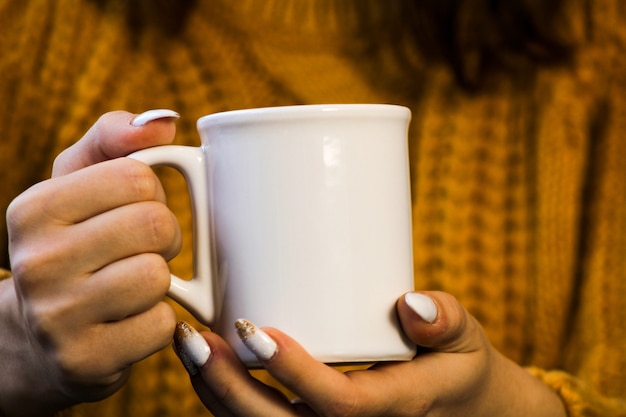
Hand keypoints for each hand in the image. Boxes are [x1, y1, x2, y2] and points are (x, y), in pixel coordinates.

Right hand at [1, 110, 180, 415]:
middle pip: (155, 225)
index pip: (138, 178)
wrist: (39, 338)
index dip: (150, 195)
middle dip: (162, 237)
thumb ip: (115, 139)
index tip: (130, 212)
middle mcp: (37, 263)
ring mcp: (57, 318)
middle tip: (139, 251)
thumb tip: (163, 120)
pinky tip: (128, 321)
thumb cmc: (74, 246)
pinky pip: (161, 325)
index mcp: (34, 209)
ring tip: (132, 286)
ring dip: (160, 281)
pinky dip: (158, 322)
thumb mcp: (77, 184)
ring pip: (158, 276)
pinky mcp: (86, 362)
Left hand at [174, 291, 565, 416]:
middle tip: (196, 337)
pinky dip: (225, 399)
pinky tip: (206, 362)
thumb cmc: (457, 370)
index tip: (254, 330)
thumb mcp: (466, 341)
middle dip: (230, 388)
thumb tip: (412, 302)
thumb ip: (446, 320)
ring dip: (216, 393)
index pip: (338, 405)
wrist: (460, 411)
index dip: (293, 372)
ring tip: (189, 344)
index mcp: (394, 411)